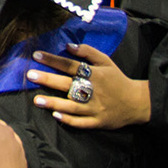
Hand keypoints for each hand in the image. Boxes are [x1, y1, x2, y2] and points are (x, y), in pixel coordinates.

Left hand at [26, 43, 151, 128]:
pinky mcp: (98, 122)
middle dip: (48, 79)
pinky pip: (81, 122)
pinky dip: (69, 119)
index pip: (71, 65)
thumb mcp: (107, 62)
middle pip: (68, 84)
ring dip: (54, 103)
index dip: (54, 60)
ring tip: (37, 100)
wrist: (136, 103)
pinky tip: (56, 115)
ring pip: (72, 105)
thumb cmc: (117, 80)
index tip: (37, 55)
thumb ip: (88, 52)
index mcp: (95, 74)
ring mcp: (96, 108)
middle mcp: (94, 91)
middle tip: (30, 75)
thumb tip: (68, 45)